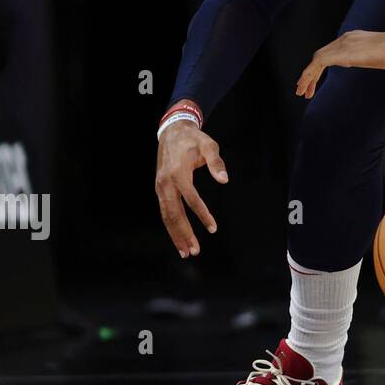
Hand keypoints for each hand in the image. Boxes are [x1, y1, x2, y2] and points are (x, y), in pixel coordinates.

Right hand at [155, 120, 224, 257]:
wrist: (172, 132)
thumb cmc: (193, 139)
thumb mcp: (208, 145)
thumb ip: (216, 163)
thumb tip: (224, 180)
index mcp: (178, 173)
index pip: (191, 199)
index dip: (202, 214)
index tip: (213, 228)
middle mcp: (166, 183)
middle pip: (174, 214)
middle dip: (184, 234)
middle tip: (195, 251)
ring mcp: (160, 187)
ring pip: (167, 216)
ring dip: (176, 235)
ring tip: (186, 251)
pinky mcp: (160, 190)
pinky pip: (165, 212)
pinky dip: (171, 226)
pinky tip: (178, 238)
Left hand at [296, 27, 384, 97]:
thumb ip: (373, 56)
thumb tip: (367, 60)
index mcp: (354, 37)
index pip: (332, 51)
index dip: (322, 67)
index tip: (318, 81)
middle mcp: (345, 38)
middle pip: (321, 55)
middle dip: (311, 73)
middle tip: (305, 90)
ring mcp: (343, 45)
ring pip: (317, 60)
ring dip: (307, 77)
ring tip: (301, 92)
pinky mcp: (342, 54)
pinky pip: (318, 63)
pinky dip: (309, 75)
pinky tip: (306, 86)